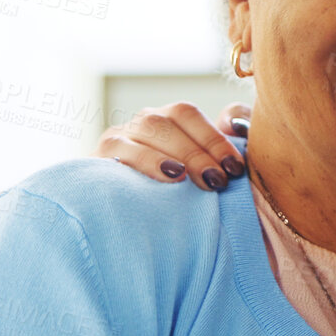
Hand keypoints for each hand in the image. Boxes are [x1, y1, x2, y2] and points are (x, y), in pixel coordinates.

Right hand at [96, 102, 249, 190]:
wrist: (117, 221)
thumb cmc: (172, 193)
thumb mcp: (201, 169)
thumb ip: (222, 141)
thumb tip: (236, 125)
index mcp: (166, 119)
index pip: (188, 114)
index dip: (214, 137)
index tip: (235, 168)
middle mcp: (141, 122)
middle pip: (169, 120)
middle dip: (199, 151)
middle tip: (219, 180)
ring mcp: (119, 136)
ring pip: (148, 127)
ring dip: (177, 152)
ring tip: (200, 178)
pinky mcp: (100, 155)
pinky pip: (122, 149)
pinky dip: (149, 160)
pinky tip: (170, 175)